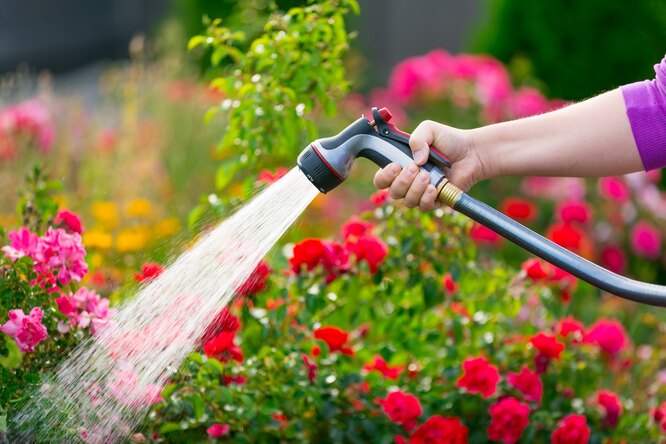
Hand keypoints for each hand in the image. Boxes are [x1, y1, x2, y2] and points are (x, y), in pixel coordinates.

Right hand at [373, 120, 487, 209]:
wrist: (472, 152)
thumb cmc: (449, 140)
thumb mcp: (429, 130)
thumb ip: (417, 138)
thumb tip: (415, 161)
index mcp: (401, 166)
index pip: (381, 179)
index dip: (384, 176)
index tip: (395, 166)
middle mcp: (408, 182)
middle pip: (392, 192)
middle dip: (402, 181)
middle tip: (415, 168)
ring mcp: (421, 193)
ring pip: (407, 201)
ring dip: (415, 189)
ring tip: (428, 175)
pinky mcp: (435, 201)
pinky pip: (423, 206)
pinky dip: (427, 198)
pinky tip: (434, 187)